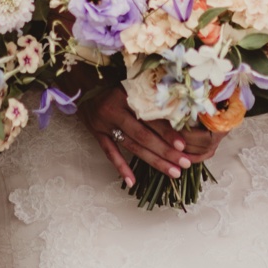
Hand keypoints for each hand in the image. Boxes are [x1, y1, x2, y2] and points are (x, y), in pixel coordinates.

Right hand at [79, 85, 216, 188]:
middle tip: (184, 164)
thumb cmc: (114, 86)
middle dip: (166, 151)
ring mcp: (105, 125)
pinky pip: (110, 153)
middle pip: (143, 136)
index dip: (167, 132)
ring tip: (172, 172)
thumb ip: (150, 97)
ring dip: (153, 161)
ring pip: (132, 147)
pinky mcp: (97, 134)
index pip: (150, 118)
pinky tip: (133, 181)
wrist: (83, 87)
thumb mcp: (131, 86)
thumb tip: (179, 111)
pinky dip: (121, 167)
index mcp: (127, 97)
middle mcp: (116, 111)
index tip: (183, 145)